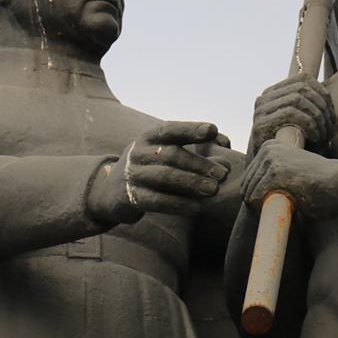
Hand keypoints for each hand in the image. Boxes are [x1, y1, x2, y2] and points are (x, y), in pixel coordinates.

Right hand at [88, 121, 230, 220]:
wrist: (111, 191)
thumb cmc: (151, 168)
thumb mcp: (165, 152)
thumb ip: (196, 148)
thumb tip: (226, 144)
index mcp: (149, 137)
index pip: (171, 129)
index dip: (191, 129)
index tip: (212, 130)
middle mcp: (139, 153)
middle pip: (171, 155)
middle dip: (199, 164)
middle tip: (223, 173)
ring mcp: (133, 175)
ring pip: (165, 177)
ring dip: (192, 183)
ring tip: (213, 189)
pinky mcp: (132, 198)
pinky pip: (158, 201)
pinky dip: (180, 204)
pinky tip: (198, 208)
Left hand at [242, 140, 337, 218]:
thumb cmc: (324, 182)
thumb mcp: (296, 169)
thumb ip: (278, 175)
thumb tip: (252, 194)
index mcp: (271, 146)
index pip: (250, 179)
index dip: (262, 196)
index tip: (282, 200)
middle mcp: (267, 150)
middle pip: (246, 186)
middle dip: (261, 202)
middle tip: (287, 207)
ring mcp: (270, 161)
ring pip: (248, 194)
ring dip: (265, 208)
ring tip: (290, 206)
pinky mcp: (274, 175)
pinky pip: (253, 201)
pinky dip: (264, 212)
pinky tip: (286, 209)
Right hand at [249, 73, 334, 155]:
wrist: (270, 173)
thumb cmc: (292, 148)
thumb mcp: (302, 122)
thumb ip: (309, 105)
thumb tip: (326, 92)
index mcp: (274, 93)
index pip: (303, 79)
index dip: (323, 93)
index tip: (332, 114)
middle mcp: (264, 98)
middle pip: (303, 88)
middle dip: (322, 106)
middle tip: (330, 126)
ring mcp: (260, 110)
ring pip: (298, 98)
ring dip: (317, 116)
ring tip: (324, 135)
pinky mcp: (260, 125)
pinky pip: (291, 112)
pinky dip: (309, 124)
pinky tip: (316, 138)